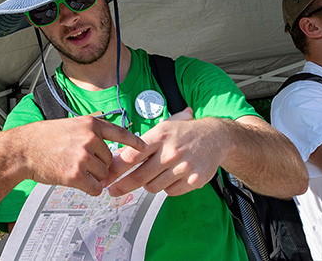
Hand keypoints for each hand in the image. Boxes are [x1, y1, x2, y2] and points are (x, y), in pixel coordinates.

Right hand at [13, 115, 145, 195]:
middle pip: (110, 160)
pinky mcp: (77, 174)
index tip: (144, 148)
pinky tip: (75, 180)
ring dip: (92, 176)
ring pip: (103, 175)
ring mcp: (84, 156)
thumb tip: (107, 141)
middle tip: (78, 162)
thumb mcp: (70, 124)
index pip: (119, 132)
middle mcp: (90, 138)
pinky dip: (88, 188)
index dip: (134, 142)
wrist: (24, 149)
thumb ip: (90, 131)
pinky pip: (96, 188)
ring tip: (72, 167)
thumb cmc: (43, 138)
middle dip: (98, 165)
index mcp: (90, 124)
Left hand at [105, 108, 224, 196]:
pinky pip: (170, 192)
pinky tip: (171, 177)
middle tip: (113, 191)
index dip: (116, 169)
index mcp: (159, 137)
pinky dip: (166, 187)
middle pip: (139, 176)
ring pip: (153, 186)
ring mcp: (183, 167)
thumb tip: (119, 157)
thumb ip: (141, 143)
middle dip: (123, 185)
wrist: (215, 137)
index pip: (132, 156)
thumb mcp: (161, 129)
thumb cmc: (183, 132)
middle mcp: (170, 152)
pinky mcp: (194, 180)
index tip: (106, 178)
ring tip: (153, 174)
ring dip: (148, 184)